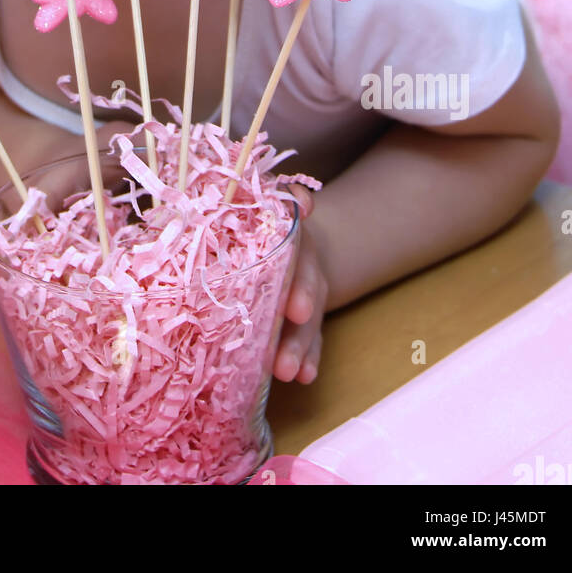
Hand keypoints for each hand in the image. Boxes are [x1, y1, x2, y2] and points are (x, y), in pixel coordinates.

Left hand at [273, 186, 328, 384]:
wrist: (284, 229)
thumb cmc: (262, 214)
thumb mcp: (267, 200)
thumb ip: (282, 196)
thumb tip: (304, 203)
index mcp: (294, 240)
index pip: (302, 262)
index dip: (302, 286)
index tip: (296, 311)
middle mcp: (306, 269)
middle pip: (308, 298)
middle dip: (299, 328)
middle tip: (285, 357)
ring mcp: (306, 295)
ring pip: (309, 324)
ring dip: (300, 349)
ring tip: (288, 374)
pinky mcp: (302, 317)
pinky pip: (309, 339)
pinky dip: (309, 357)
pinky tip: (304, 377)